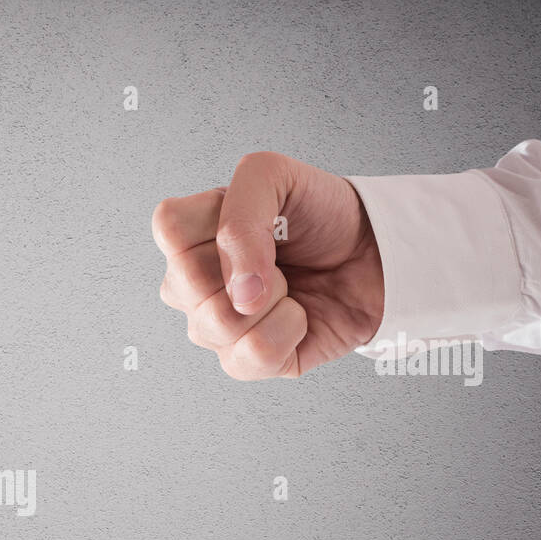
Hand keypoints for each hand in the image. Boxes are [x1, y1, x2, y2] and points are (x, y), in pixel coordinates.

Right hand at [152, 151, 384, 378]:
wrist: (372, 252)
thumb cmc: (321, 215)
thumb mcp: (276, 178)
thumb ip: (240, 218)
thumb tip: (238, 293)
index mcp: (190, 235)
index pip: (168, 229)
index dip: (214, 223)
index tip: (254, 218)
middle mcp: (192, 285)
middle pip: (184, 284)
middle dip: (248, 265)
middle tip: (276, 256)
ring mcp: (214, 327)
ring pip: (218, 324)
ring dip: (272, 299)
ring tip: (288, 285)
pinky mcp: (246, 361)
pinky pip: (252, 355)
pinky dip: (288, 331)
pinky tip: (297, 316)